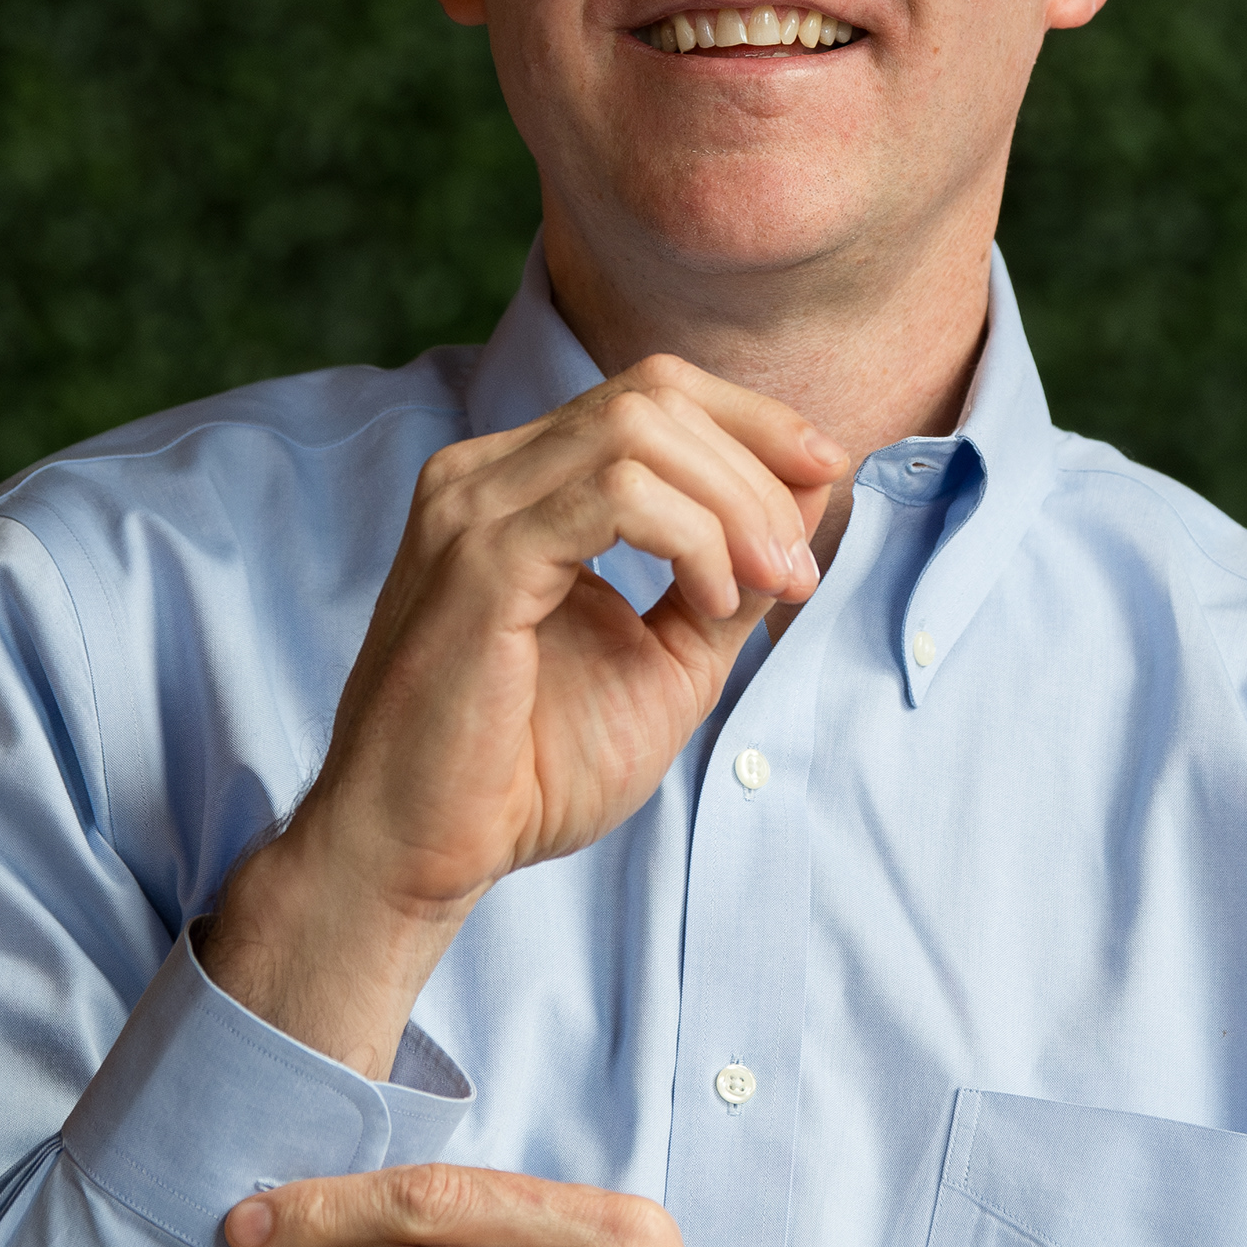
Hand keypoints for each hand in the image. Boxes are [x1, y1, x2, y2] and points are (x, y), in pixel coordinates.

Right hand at [204, 357, 841, 1071]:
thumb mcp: (666, 660)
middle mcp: (484, 474)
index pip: (650, 393)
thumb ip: (728, 578)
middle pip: (655, 394)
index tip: (824, 479)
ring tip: (768, 586)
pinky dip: (693, 537)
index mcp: (518, 485)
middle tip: (800, 565)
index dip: (753, 420)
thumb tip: (803, 503)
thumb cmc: (528, 770)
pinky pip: (617, 495)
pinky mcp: (480, 559)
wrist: (423, 853)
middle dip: (757, 464)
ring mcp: (472, 508)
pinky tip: (710, 604)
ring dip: (735, 504)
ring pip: (640, 430)